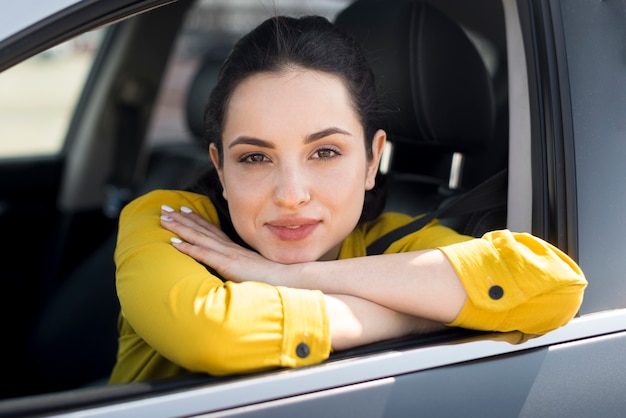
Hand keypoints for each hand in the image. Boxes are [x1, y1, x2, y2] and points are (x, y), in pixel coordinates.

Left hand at [160, 205, 289, 283]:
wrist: (287, 279)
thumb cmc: (273, 278)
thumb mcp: (254, 270)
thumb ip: (244, 266)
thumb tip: (238, 269)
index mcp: (235, 249)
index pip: (212, 230)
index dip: (196, 219)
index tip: (182, 210)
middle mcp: (229, 247)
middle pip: (201, 229)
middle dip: (181, 218)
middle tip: (163, 208)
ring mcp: (228, 254)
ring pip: (198, 237)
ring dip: (179, 228)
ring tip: (163, 220)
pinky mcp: (227, 264)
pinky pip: (203, 254)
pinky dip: (187, 247)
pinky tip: (173, 242)